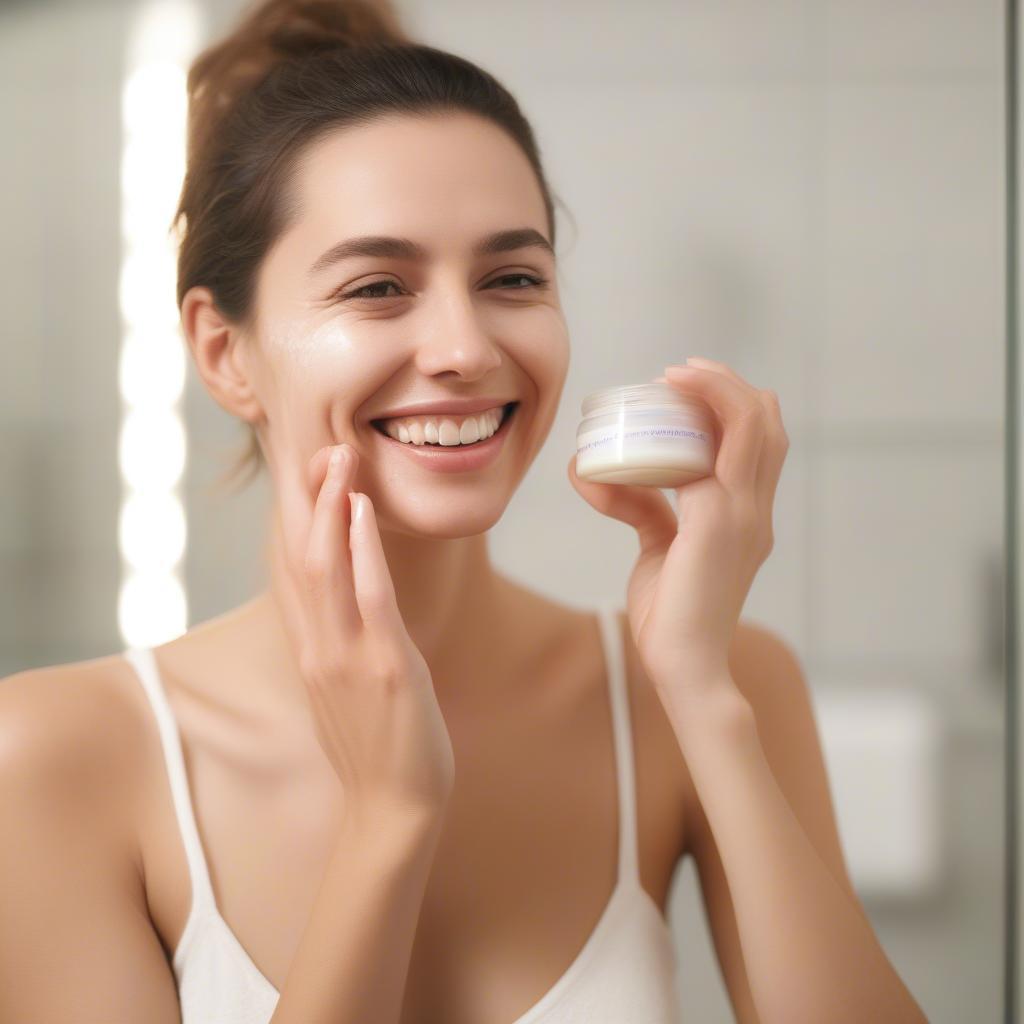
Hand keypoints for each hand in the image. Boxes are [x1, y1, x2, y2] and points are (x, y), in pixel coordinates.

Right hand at [268, 440, 455, 823]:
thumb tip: (351, 613)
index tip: (306, 477)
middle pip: (303, 557)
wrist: (392, 812)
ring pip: (326, 567)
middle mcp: (318, 648)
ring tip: (338, 459)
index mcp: (312, 651)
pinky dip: (363, 548)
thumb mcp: (348, 691)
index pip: (295, 572)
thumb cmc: (377, 750)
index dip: (298, 520)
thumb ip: (340, 647)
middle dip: (310, 499)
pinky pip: (369, 596)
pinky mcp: (385, 667)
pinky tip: (363, 510)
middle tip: (320, 447)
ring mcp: (347, 656)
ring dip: (331, 507)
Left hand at [567, 356, 788, 701]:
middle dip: (727, 384)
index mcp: (749, 514)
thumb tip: (593, 473)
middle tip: (680, 371)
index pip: (762, 441)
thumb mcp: (655, 547)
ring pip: (752, 426)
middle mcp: (756, 509)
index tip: (685, 385)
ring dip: (717, 390)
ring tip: (677, 375)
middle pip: (766, 423)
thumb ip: (640, 508)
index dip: (733, 403)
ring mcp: (744, 515)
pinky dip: (692, 420)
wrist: (684, 666)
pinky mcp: (719, 523)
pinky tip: (661, 409)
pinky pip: (713, 453)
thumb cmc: (672, 613)